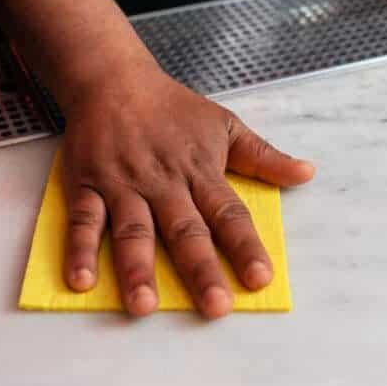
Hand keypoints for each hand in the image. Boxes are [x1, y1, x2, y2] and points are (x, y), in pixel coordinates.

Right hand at [60, 63, 314, 318]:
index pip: (228, 213)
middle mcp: (164, 182)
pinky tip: (81, 281)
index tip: (260, 279)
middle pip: (185, 231)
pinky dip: (80, 250)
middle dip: (200, 269)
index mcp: (201, 171)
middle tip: (215, 307)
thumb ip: (263, 156)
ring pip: (133, 231)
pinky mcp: (88, 185)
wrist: (114, 78)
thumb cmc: (172, 106)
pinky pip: (84, 221)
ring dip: (138, 268)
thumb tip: (306, 173)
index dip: (245, 247)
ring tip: (144, 306)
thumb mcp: (225, 124)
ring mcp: (124, 185)